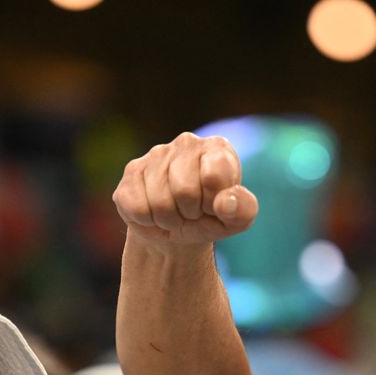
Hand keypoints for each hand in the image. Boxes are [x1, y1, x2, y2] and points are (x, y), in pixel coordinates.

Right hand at [113, 132, 257, 247]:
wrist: (175, 230)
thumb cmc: (210, 219)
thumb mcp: (235, 220)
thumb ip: (243, 210)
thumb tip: (225, 203)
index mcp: (218, 149)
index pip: (214, 176)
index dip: (213, 202)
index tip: (214, 206)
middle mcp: (187, 143)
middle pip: (185, 191)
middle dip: (190, 213)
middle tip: (192, 213)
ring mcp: (156, 154)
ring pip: (160, 202)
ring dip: (169, 220)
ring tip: (174, 214)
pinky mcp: (131, 172)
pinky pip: (138, 208)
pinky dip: (148, 221)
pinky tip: (153, 212)